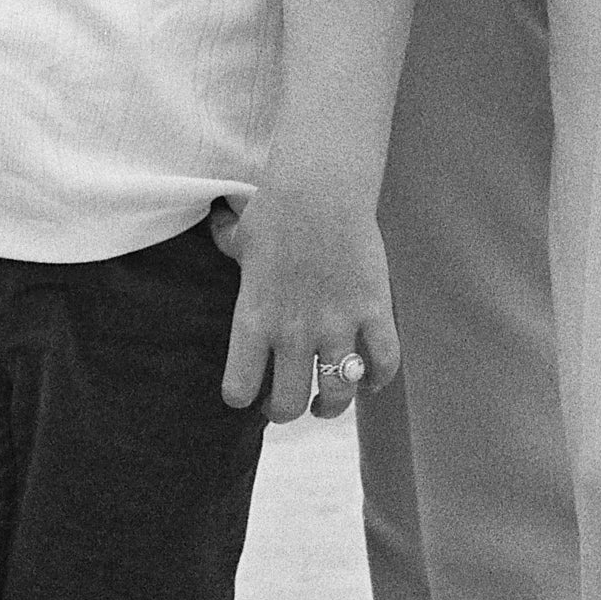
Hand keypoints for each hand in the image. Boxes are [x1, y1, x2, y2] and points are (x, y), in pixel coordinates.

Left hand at [224, 182, 396, 428]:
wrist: (320, 188)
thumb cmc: (275, 208)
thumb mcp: (239, 233)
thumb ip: (226, 242)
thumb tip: (216, 223)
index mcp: (253, 320)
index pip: (238, 389)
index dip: (240, 396)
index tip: (246, 391)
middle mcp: (293, 333)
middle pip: (288, 405)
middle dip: (285, 411)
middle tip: (287, 402)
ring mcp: (337, 325)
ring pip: (338, 395)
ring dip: (332, 406)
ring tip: (326, 401)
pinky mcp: (374, 312)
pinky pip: (384, 363)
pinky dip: (378, 379)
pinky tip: (370, 379)